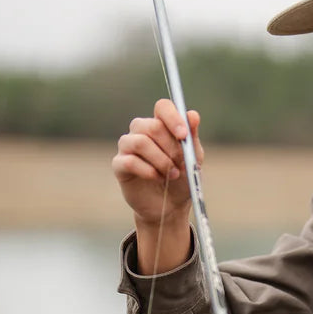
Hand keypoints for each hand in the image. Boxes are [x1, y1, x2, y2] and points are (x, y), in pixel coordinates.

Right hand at [112, 100, 202, 272]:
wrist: (171, 206)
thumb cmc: (182, 179)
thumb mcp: (193, 158)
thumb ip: (192, 137)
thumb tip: (192, 115)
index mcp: (161, 125)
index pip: (162, 107)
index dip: (172, 118)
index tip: (183, 135)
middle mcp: (141, 131)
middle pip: (151, 126)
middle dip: (170, 147)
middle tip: (181, 163)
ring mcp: (128, 147)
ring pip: (140, 142)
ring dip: (161, 160)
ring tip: (172, 174)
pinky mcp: (119, 165)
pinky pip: (129, 160)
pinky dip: (147, 170)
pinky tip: (157, 178)